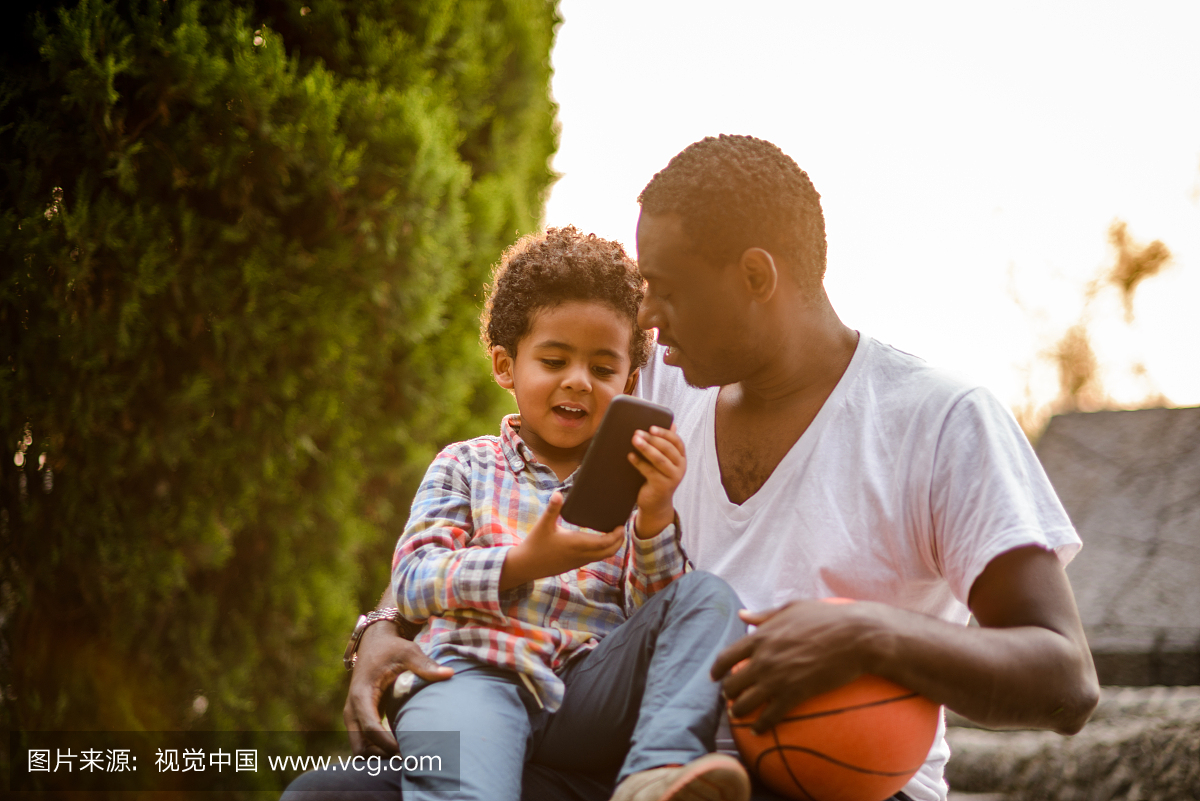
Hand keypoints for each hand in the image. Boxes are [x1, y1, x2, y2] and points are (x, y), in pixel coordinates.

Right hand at [344, 620, 453, 755]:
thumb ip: (425, 664)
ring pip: (360, 749)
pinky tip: (401, 748)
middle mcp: (352, 709)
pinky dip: (379, 750)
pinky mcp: (360, 718)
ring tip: (407, 755)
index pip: (370, 728)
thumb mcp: (407, 652)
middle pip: (359, 747)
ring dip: (379, 756)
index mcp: (361, 695)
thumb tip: (450, 674)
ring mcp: (354, 715)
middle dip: (380, 757)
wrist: (373, 642)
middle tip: (408, 758)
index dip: (386, 744)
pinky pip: (364, 742)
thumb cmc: (391, 647)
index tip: (406, 752)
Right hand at [500, 491, 624, 589]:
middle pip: (609, 552)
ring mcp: (579, 562)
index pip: (604, 542)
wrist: (526, 566)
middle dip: (619, 541)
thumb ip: (553, 509)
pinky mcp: (575, 565)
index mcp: (576, 544)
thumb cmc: (535, 544)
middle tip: (621, 528)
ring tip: (614, 533)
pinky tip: (599, 541)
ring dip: (612, 547)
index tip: (621, 525)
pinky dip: (602, 551)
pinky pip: (595, 559)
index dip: (616, 536)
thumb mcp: (543, 525)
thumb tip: (558, 493)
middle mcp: (581, 555)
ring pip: (603, 556)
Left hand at [628, 424, 685, 538]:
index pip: (677, 442)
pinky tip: (630, 456)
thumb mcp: (664, 461)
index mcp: (681, 458)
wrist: (656, 503)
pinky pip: (650, 472)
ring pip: (659, 460)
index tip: (651, 427)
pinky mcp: (662, 487)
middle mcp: (680, 468)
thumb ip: (666, 444)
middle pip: (667, 449)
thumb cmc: (658, 477)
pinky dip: (639, 463)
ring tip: (634, 440)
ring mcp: (673, 478)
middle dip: (652, 439)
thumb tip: (672, 423)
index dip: (665, 433)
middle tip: (637, 432)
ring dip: (646, 448)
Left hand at [710, 599, 887, 732]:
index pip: (726, 656)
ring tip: (739, 715)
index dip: (716, 670)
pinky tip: (758, 729)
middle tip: (730, 699)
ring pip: (745, 703)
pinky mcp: (794, 695)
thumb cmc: (826, 618)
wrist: (854, 636)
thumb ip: (764, 615)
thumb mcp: (791, 609)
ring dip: (739, 711)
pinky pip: (769, 716)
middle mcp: (763, 659)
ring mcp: (777, 678)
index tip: (715, 677)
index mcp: (760, 637)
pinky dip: (760, 725)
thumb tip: (743, 615)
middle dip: (728, 693)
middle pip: (733, 683)